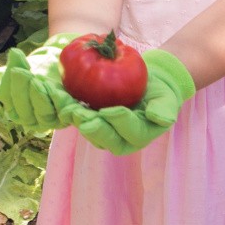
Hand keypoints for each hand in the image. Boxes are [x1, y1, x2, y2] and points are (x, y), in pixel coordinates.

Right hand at [0, 32, 78, 132]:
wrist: (57, 60)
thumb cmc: (29, 70)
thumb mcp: (4, 74)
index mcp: (22, 115)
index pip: (15, 110)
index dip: (12, 91)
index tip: (12, 70)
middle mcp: (40, 120)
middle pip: (30, 114)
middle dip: (23, 92)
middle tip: (21, 71)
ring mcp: (59, 116)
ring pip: (47, 113)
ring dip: (40, 96)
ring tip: (36, 77)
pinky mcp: (75, 110)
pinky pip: (69, 111)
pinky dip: (63, 102)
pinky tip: (56, 87)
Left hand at [64, 49, 194, 154]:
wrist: (147, 85)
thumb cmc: (159, 93)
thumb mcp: (167, 98)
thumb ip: (165, 109)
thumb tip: (160, 118)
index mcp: (139, 137)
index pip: (131, 132)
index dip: (120, 123)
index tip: (110, 111)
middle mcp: (119, 140)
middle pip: (104, 138)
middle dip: (92, 127)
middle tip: (81, 115)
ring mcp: (102, 132)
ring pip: (88, 129)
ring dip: (75, 119)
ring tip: (66, 106)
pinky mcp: (88, 120)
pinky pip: (77, 117)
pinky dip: (66, 107)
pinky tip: (58, 95)